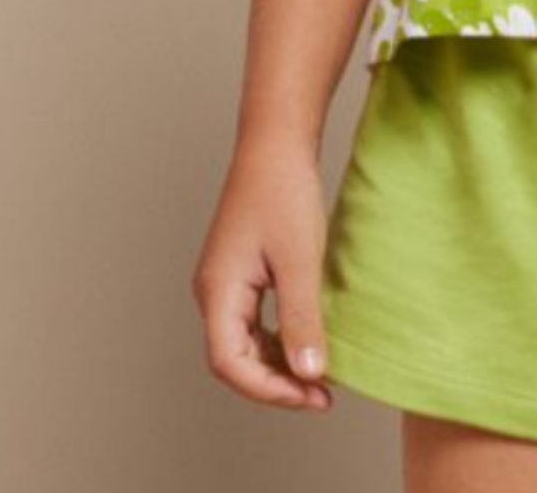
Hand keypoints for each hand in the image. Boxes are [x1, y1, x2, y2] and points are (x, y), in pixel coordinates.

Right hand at [191, 135, 335, 411]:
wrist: (277, 141)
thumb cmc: (284, 190)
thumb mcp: (300, 259)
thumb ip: (302, 318)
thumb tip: (309, 373)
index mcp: (217, 291)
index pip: (230, 363)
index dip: (268, 389)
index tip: (310, 395)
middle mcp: (213, 291)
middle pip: (235, 359)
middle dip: (277, 382)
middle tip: (322, 394)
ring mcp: (225, 281)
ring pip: (245, 342)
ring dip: (279, 363)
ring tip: (320, 374)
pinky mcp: (241, 271)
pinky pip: (254, 321)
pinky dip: (278, 339)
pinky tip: (309, 341)